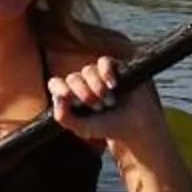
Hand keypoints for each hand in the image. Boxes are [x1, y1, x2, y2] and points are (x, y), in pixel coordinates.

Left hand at [47, 57, 169, 153]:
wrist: (136, 126)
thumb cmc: (108, 127)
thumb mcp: (83, 129)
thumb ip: (65, 118)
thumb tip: (57, 100)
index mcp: (72, 96)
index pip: (56, 84)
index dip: (59, 87)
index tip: (66, 96)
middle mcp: (84, 83)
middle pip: (73, 78)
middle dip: (83, 93)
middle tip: (96, 107)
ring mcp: (99, 75)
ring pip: (88, 70)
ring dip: (96, 87)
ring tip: (109, 101)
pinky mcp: (116, 68)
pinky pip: (104, 62)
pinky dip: (106, 72)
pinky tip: (113, 85)